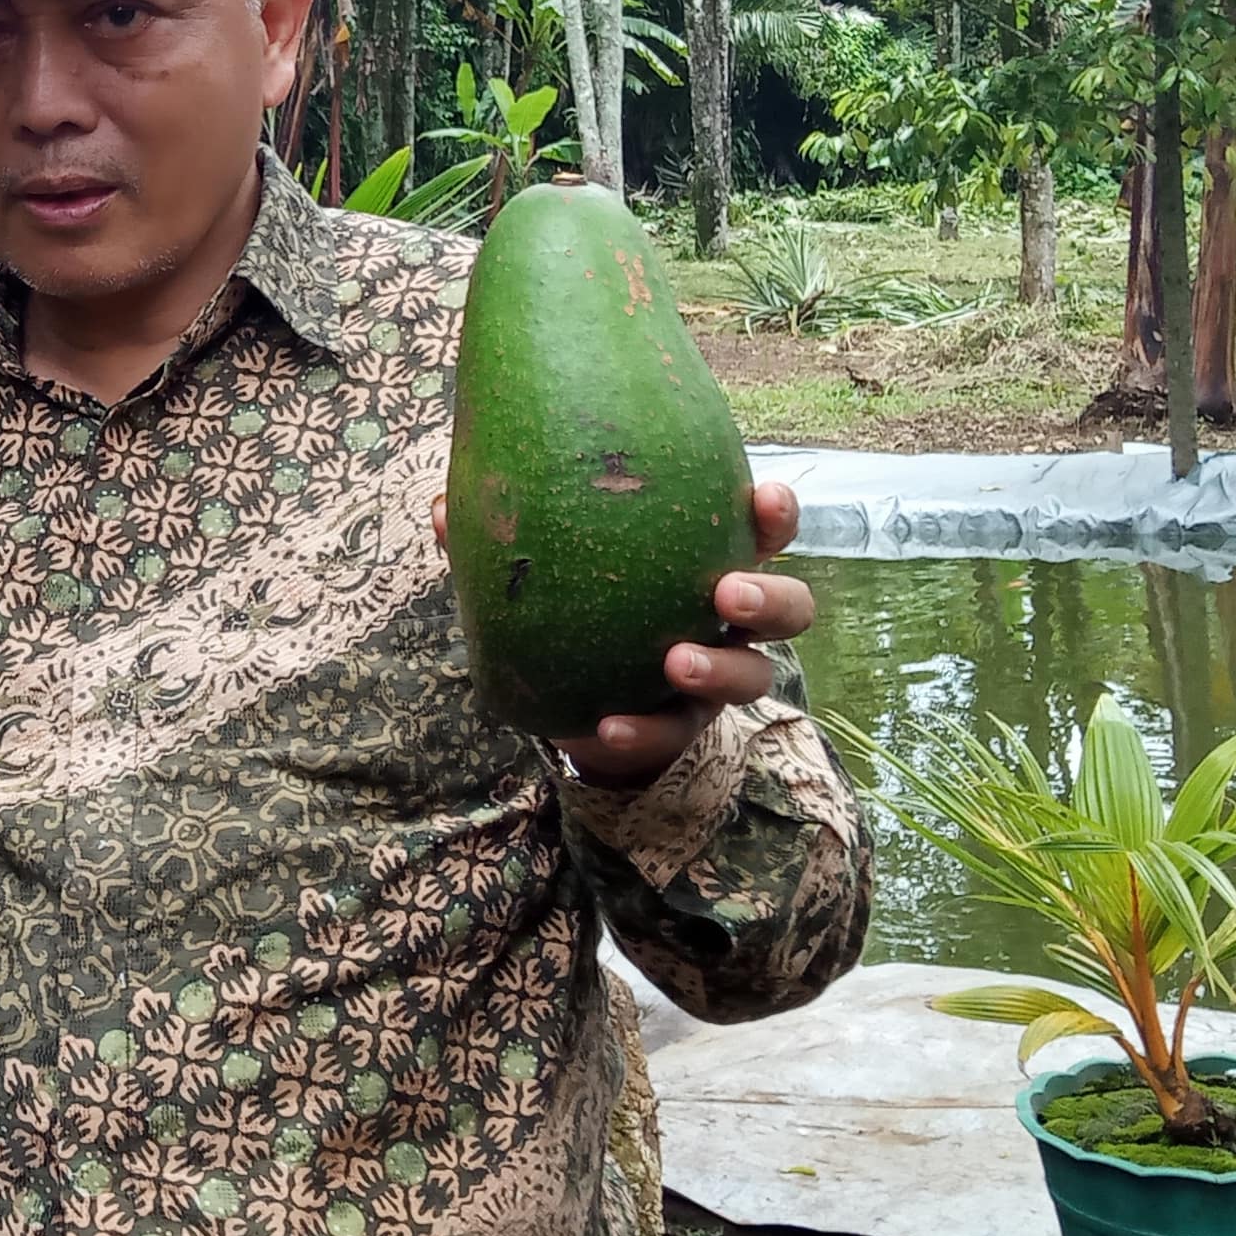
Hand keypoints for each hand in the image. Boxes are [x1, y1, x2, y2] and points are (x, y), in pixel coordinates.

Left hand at [431, 479, 812, 784]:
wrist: (576, 705)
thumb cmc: (579, 613)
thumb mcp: (547, 577)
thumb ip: (508, 545)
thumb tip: (446, 507)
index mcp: (706, 564)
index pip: (761, 534)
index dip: (775, 517)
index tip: (761, 501)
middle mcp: (726, 623)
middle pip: (790, 608)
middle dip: (768, 596)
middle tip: (726, 590)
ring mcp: (714, 680)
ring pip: (754, 677)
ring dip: (718, 668)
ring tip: (673, 662)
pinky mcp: (680, 731)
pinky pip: (672, 733)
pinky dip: (641, 729)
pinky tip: (607, 725)